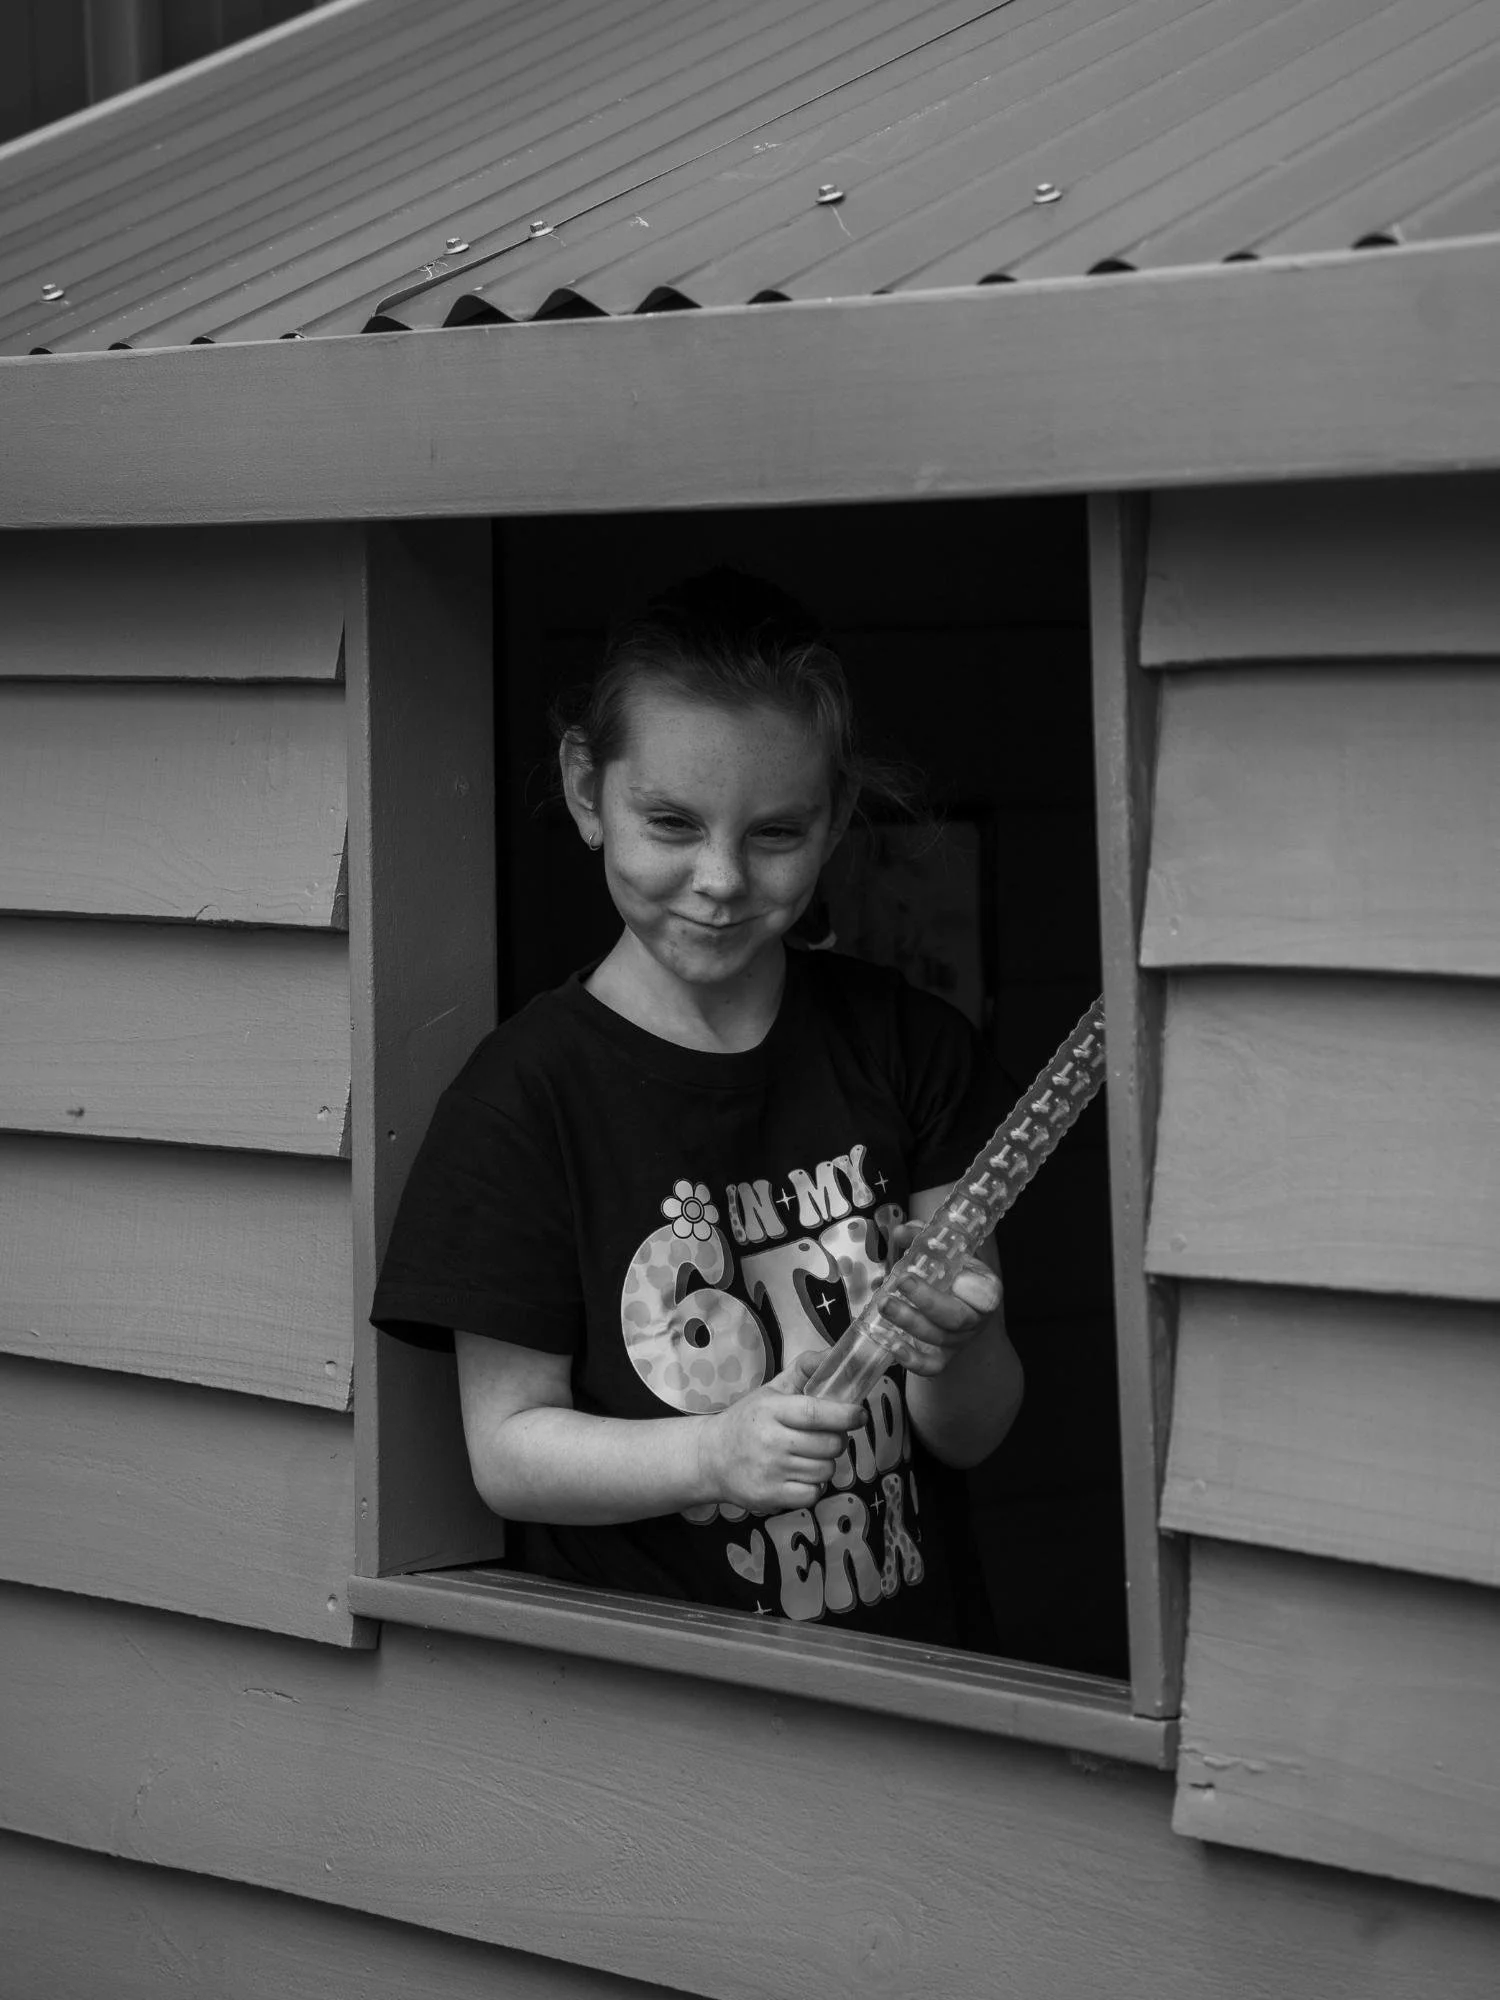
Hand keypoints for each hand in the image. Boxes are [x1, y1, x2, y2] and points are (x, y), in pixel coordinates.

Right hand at [698, 1352, 861, 1514]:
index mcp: (771, 1410)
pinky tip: (801, 1475)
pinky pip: (813, 1494)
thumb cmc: (747, 1421)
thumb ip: (803, 1370)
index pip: (814, 1413)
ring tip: (810, 1456)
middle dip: (837, 1440)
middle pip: (828, 1445)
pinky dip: (814, 1486)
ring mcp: (771, 1471)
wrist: (711, 1458)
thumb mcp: (771, 1391)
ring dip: (825, 1463)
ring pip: (825, 1470)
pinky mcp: (771, 1496)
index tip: (859, 1414)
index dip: (844, 1415)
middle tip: (827, 1436)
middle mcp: (771, 1440)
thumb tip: (833, 1354)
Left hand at [879, 1222, 1002, 1378]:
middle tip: (901, 1281)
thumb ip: (925, 1240)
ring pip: (937, 1338)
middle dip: (927, 1299)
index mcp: (984, 1290)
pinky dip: (910, 1359)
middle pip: (955, 1317)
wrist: (957, 1309)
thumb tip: (901, 1232)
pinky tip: (889, 1342)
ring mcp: (958, 1342)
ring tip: (883, 1302)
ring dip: (908, 1321)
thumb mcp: (946, 1254)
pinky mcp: (941, 1359)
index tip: (957, 1275)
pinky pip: (929, 1366)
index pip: (987, 1293)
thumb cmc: (952, 1276)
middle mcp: (975, 1319)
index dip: (973, 1288)